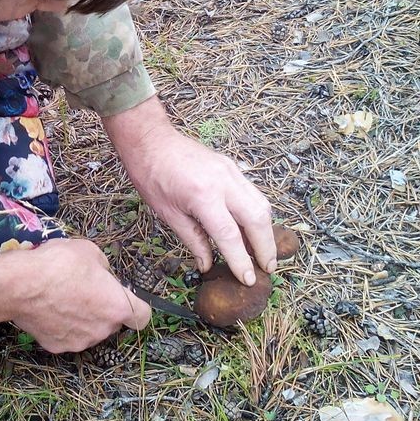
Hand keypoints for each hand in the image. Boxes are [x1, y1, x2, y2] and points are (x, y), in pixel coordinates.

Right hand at [0, 238, 150, 352]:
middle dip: (104, 309)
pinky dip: (61, 327)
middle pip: (113, 322)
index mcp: (118, 307)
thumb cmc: (59, 264)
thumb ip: (103, 269)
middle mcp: (103, 330)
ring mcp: (80, 341)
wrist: (20, 285)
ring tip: (62, 298)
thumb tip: (102, 276)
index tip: (124, 297)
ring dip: (83, 319)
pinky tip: (48, 309)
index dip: (136, 307)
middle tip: (85, 290)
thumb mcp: (90, 251)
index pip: (143, 317)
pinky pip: (66, 336)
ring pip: (89, 330)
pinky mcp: (57, 347)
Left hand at [103, 97, 275, 285]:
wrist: (151, 141)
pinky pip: (253, 193)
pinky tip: (253, 229)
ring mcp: (232, 172)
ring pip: (261, 204)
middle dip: (266, 247)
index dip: (241, 260)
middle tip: (268, 269)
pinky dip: (258, 214)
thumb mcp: (168, 214)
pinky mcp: (233, 167)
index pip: (230, 236)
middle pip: (257, 219)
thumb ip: (193, 240)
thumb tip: (207, 265)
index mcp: (203, 197)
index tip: (248, 279)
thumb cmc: (152, 176)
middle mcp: (224, 182)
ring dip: (266, 231)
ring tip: (263, 253)